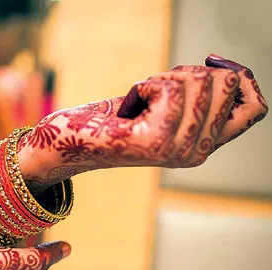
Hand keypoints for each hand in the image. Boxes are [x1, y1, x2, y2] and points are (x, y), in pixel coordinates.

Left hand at [17, 55, 267, 188]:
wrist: (71, 143)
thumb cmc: (115, 121)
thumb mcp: (166, 108)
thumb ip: (198, 100)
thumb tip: (227, 72)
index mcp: (205, 146)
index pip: (256, 109)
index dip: (243, 77)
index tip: (212, 62)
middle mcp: (197, 153)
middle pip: (226, 85)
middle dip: (190, 73)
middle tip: (156, 90)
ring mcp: (178, 150)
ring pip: (197, 81)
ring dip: (163, 79)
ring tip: (139, 102)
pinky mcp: (156, 141)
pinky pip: (167, 87)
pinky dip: (144, 85)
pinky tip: (128, 106)